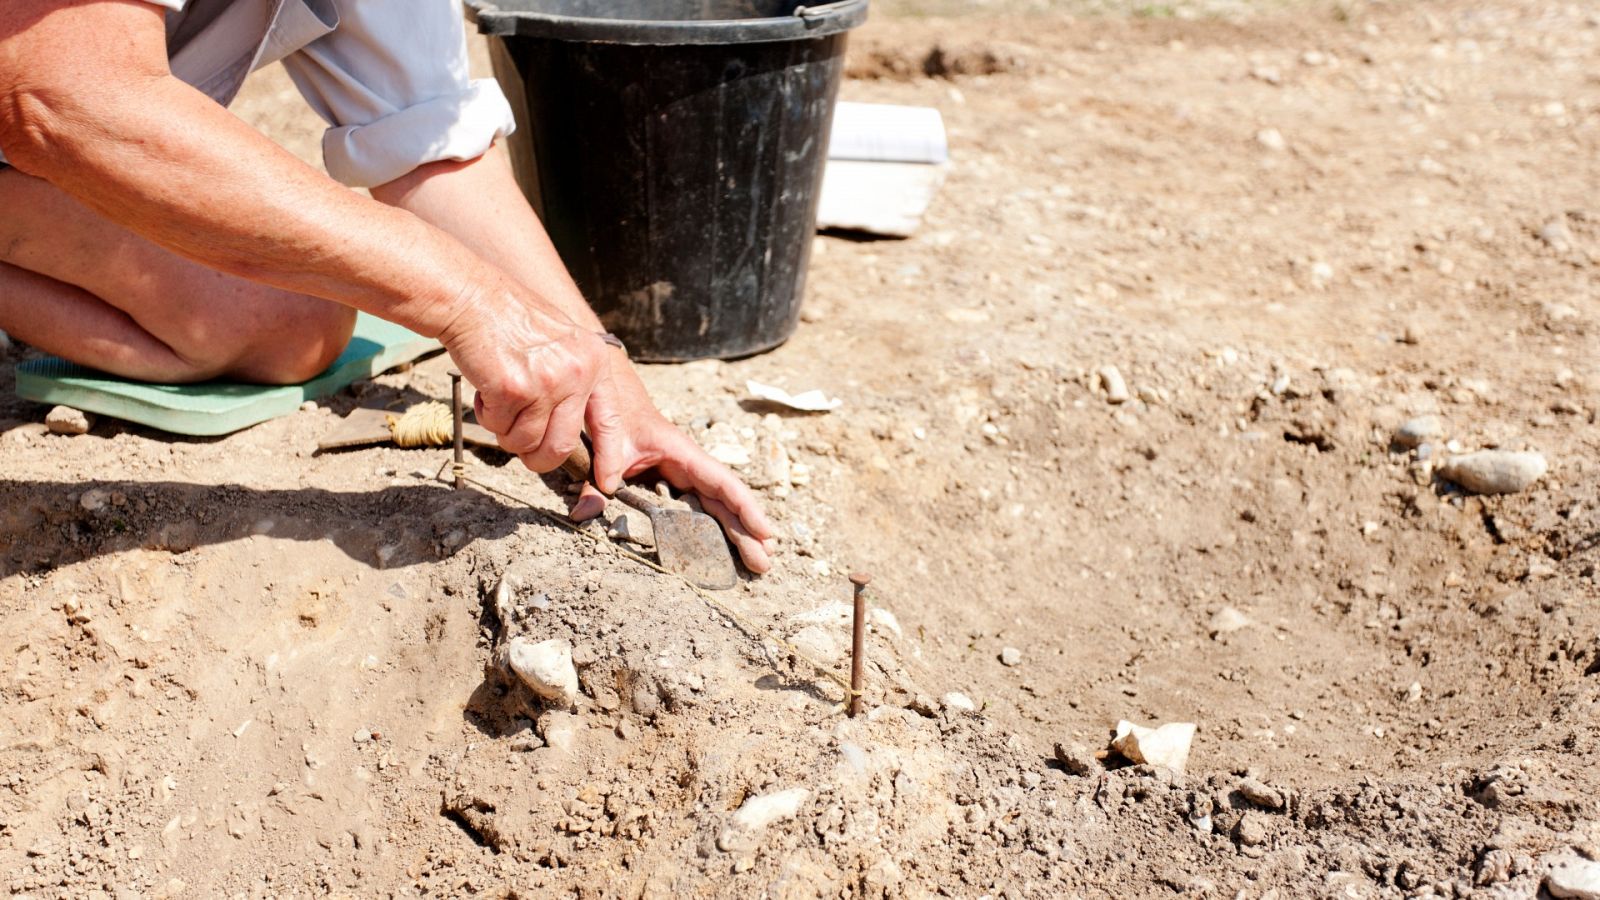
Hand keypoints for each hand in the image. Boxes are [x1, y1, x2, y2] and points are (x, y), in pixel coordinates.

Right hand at [440, 281, 611, 473]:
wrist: (471, 297)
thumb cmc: (509, 320)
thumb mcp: (561, 343)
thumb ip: (573, 383)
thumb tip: (571, 435)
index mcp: (593, 362)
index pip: (610, 421)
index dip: (609, 457)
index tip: (606, 482)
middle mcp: (576, 373)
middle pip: (561, 447)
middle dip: (537, 457)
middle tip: (521, 445)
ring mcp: (547, 382)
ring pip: (526, 443)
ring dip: (506, 432)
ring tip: (499, 399)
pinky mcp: (514, 389)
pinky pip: (499, 427)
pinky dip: (486, 415)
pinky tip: (486, 387)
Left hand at [567, 359, 776, 574]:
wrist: (611, 394)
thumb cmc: (616, 414)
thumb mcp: (608, 444)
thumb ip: (595, 480)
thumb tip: (582, 516)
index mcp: (683, 454)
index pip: (722, 483)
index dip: (745, 508)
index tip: (765, 532)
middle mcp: (690, 468)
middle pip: (726, 503)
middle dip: (747, 532)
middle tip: (764, 564)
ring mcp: (684, 478)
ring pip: (716, 509)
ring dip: (737, 535)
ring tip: (757, 564)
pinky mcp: (673, 486)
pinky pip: (698, 511)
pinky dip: (713, 530)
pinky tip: (724, 551)